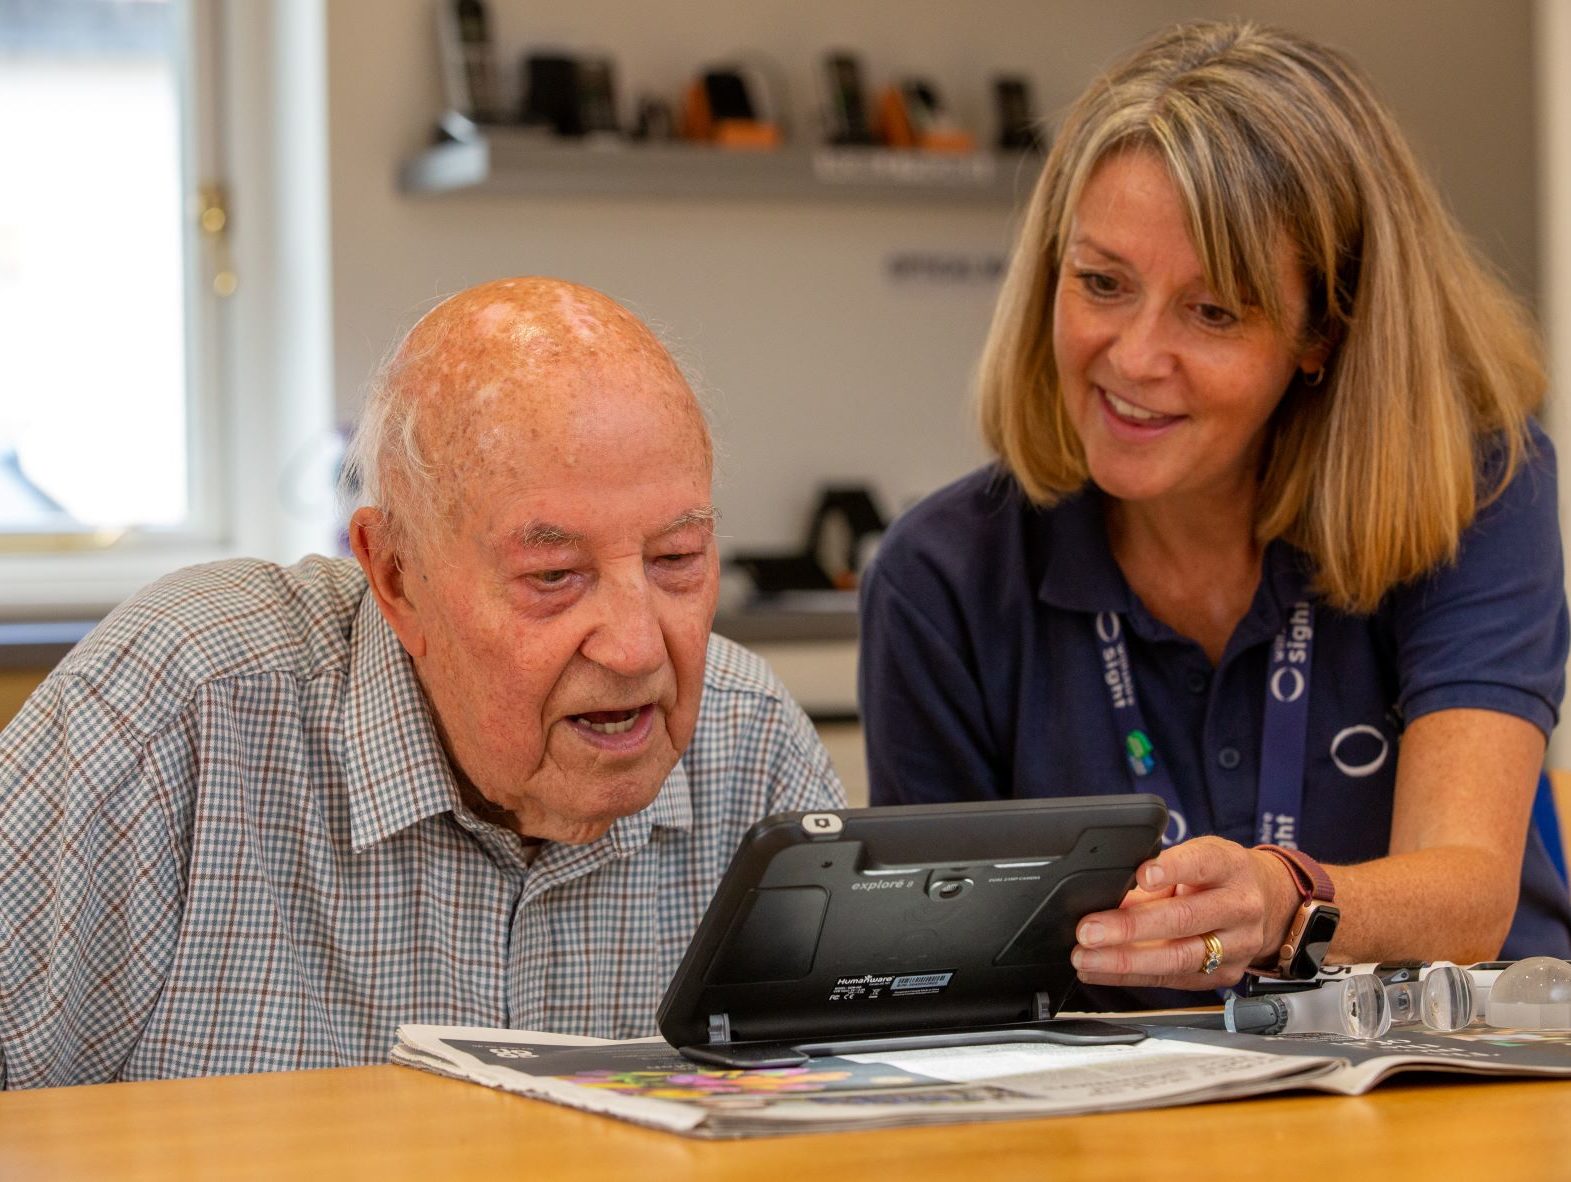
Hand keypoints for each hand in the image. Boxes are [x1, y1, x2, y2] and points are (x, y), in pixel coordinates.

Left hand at [1070, 836, 1299, 989]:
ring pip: (1179, 958)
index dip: (1172, 869)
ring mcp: (1237, 945)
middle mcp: (1239, 906)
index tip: (1142, 875)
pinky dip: (1130, 976)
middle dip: (1131, 928)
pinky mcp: (1226, 975)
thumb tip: (1105, 895)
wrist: (1268, 902)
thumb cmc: (1219, 876)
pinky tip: (1100, 970)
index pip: (1203, 863)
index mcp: (1229, 866)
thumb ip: (1155, 877)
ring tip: (1087, 957)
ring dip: (1125, 961)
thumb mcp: (1195, 859)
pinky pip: (1173, 979)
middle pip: (1185, 918)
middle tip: (1089, 931)